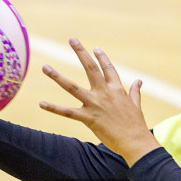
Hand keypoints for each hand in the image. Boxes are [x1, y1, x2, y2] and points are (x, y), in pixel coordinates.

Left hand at [40, 40, 160, 164]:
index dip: (101, 57)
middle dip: (81, 52)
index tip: (95, 48)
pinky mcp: (88, 118)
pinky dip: (54, 108)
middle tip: (72, 39)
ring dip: (57, 76)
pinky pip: (67, 112)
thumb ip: (135, 91)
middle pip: (90, 68)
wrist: (134, 141)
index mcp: (117, 89)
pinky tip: (41, 103)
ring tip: (45, 67)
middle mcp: (104, 92)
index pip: (108, 68)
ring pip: (72, 87)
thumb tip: (139, 81)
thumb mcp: (136, 105)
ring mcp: (94, 104)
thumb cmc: (136, 125)